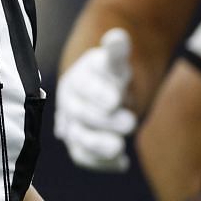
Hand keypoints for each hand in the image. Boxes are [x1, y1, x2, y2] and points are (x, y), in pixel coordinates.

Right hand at [55, 29, 136, 171]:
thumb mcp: (117, 63)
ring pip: (78, 139)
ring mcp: (72, 127)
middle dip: (104, 121)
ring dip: (98, 145)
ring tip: (119, 148)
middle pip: (80, 114)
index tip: (115, 100)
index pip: (84, 86)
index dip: (98, 93)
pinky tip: (121, 163)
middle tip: (130, 123)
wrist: (106, 95)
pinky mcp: (78, 146)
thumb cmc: (111, 76)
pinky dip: (101, 163)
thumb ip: (117, 52)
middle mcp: (70, 104)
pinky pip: (84, 158)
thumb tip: (117, 37)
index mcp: (78, 79)